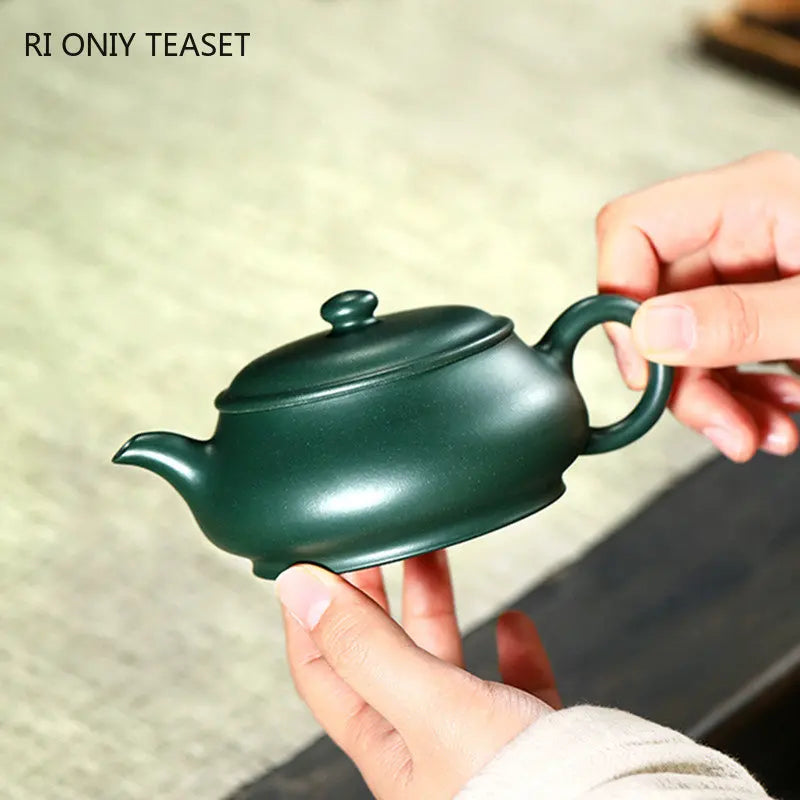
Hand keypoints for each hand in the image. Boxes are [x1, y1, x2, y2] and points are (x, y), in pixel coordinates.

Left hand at [277, 552, 559, 798]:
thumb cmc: (515, 789)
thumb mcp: (429, 707)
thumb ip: (366, 648)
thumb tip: (297, 588)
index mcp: (386, 745)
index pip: (323, 671)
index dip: (309, 617)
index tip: (311, 563)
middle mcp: (425, 744)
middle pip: (382, 656)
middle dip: (372, 595)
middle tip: (373, 542)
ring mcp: (481, 741)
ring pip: (446, 661)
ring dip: (435, 605)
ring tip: (433, 553)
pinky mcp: (537, 739)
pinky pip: (517, 685)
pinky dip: (512, 649)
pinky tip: (514, 622)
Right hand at [596, 150, 799, 461]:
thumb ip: (741, 318)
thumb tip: (649, 333)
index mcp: (752, 200)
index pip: (632, 227)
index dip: (619, 296)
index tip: (644, 368)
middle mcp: (742, 229)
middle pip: (656, 299)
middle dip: (680, 375)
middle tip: (719, 429)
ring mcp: (755, 269)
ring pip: (685, 340)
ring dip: (715, 400)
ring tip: (764, 437)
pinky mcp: (769, 308)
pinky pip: (724, 356)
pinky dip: (744, 399)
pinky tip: (782, 420)